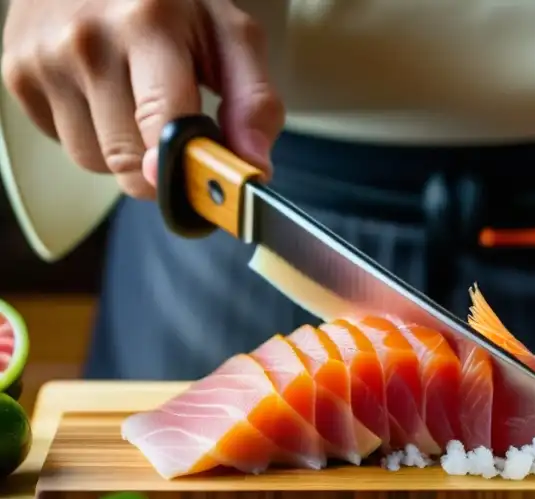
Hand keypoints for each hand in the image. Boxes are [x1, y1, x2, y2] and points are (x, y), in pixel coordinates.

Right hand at [1, 0, 283, 197]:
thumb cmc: (172, 3)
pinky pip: (64, 145)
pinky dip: (92, 135)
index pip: (161, 123)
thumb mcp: (229, 35)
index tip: (192, 189)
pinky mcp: (17, 75)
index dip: (179, 170)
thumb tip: (254, 167)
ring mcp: (44, 59)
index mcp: (148, 25)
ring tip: (137, 103)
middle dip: (161, 167)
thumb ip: (254, 102)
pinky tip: (104, 95)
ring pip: (94, 161)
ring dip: (124, 153)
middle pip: (127, 161)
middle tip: (178, 137)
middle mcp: (87, 41)